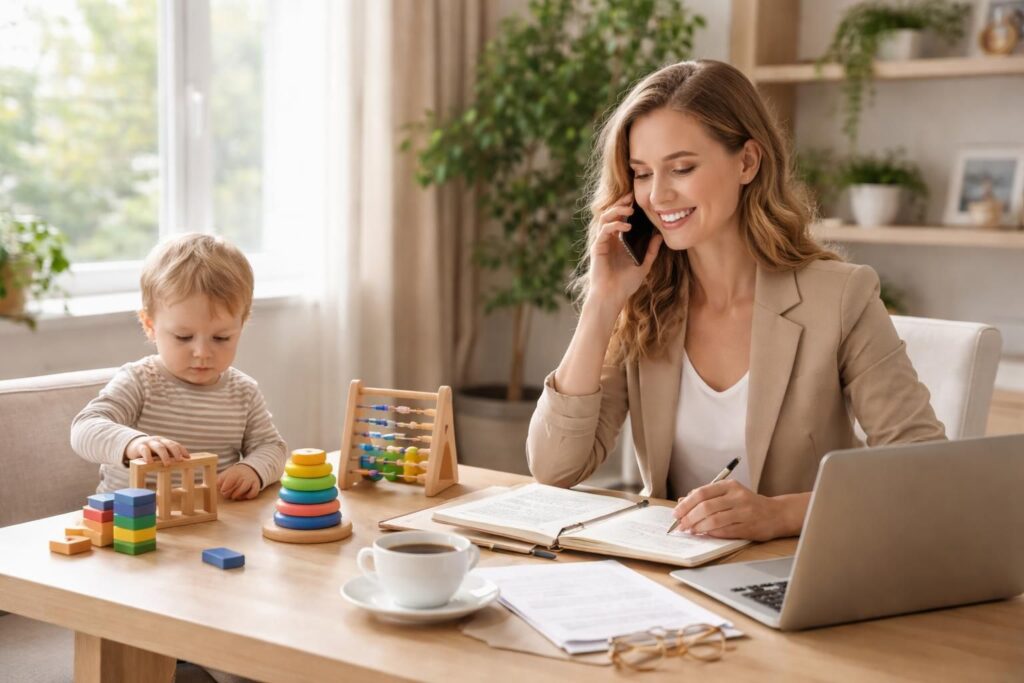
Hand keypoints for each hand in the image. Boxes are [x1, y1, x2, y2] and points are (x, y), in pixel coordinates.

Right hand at [125, 435, 189, 465]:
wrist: (133, 445)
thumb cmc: (150, 451)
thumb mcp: (159, 453)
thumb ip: (167, 455)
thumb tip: (180, 464)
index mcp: (165, 442)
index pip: (176, 444)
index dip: (182, 450)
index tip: (188, 457)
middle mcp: (159, 440)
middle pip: (169, 444)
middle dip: (176, 452)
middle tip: (180, 460)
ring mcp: (149, 442)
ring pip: (159, 447)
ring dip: (165, 456)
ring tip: (167, 464)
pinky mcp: (140, 446)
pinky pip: (145, 450)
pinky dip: (148, 456)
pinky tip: (150, 463)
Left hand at [219, 463, 260, 499]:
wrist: (250, 470)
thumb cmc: (235, 475)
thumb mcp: (226, 474)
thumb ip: (219, 480)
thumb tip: (214, 486)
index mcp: (235, 472)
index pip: (230, 479)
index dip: (225, 487)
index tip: (222, 490)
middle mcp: (244, 475)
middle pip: (236, 485)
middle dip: (229, 493)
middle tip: (226, 494)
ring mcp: (250, 480)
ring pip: (244, 488)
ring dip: (237, 495)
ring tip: (234, 496)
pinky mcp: (256, 485)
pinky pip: (253, 492)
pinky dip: (248, 496)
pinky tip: (244, 496)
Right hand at [587, 193, 662, 309]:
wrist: (612, 297)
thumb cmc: (625, 284)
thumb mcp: (643, 265)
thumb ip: (651, 250)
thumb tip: (660, 236)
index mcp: (618, 241)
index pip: (620, 218)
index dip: (626, 206)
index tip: (637, 199)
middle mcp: (609, 239)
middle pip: (611, 214)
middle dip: (621, 203)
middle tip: (632, 197)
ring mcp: (602, 243)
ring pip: (605, 218)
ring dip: (617, 211)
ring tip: (630, 210)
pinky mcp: (598, 248)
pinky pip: (604, 231)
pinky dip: (615, 225)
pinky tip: (627, 226)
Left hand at [671, 480, 788, 541]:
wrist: (776, 513)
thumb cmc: (747, 503)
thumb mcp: (728, 493)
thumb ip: (707, 496)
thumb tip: (682, 501)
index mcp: (730, 486)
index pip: (702, 493)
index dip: (686, 504)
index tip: (676, 513)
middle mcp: (737, 497)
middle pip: (706, 507)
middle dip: (689, 517)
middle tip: (680, 525)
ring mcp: (744, 512)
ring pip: (714, 520)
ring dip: (698, 527)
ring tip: (690, 530)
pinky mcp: (749, 527)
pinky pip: (725, 532)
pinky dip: (711, 533)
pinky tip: (704, 534)